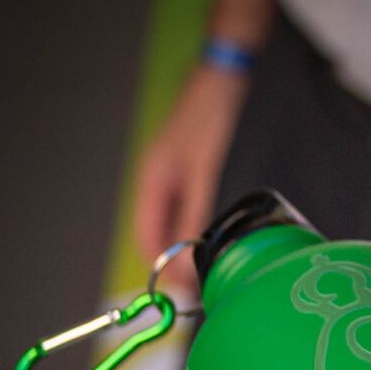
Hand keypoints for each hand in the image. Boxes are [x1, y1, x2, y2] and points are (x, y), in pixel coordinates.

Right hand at [132, 63, 249, 273]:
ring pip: (170, 222)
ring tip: (208, 269)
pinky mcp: (185, 168)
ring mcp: (169, 174)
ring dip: (185, 247)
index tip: (183, 293)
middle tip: (200, 288)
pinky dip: (193, 227)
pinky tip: (211, 237)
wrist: (223, 76)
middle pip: (157, 234)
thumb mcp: (205, 172)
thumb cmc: (211, 117)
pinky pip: (182, 208)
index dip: (162, 269)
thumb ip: (195, 216)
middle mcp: (154, 181)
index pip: (147, 240)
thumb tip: (187, 259)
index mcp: (151, 183)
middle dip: (174, 262)